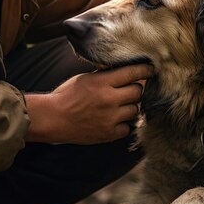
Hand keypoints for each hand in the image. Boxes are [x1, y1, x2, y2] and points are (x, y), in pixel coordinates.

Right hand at [25, 64, 153, 143]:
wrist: (52, 118)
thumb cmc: (66, 95)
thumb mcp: (85, 78)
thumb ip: (105, 75)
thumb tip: (124, 70)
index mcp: (102, 82)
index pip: (132, 73)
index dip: (145, 70)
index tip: (151, 69)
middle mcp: (109, 99)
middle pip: (138, 92)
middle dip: (135, 90)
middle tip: (128, 90)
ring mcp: (110, 118)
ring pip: (135, 110)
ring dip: (129, 107)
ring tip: (118, 106)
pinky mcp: (108, 134)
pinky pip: (127, 128)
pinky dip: (123, 124)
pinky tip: (113, 120)